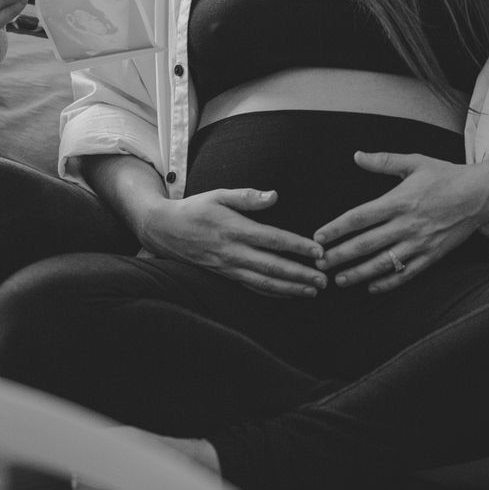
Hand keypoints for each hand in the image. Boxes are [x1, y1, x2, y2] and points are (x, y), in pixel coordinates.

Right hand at [139, 188, 327, 298]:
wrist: (164, 230)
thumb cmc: (194, 208)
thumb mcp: (218, 195)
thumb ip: (247, 197)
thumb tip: (275, 196)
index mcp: (234, 230)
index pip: (273, 240)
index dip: (297, 246)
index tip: (318, 251)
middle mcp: (232, 252)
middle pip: (272, 267)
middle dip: (300, 275)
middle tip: (324, 279)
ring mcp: (228, 267)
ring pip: (264, 283)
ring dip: (290, 288)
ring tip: (313, 291)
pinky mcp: (225, 275)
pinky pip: (252, 287)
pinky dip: (273, 293)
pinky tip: (289, 294)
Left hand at [314, 151, 486, 290]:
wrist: (481, 194)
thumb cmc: (446, 175)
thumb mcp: (414, 162)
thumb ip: (384, 160)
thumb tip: (357, 155)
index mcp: (399, 201)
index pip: (360, 217)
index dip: (337, 228)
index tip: (318, 237)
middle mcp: (407, 224)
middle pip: (366, 244)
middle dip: (340, 255)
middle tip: (320, 264)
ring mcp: (420, 242)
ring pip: (383, 263)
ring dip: (359, 273)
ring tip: (339, 280)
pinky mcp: (433, 255)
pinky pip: (407, 273)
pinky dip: (388, 282)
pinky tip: (372, 287)